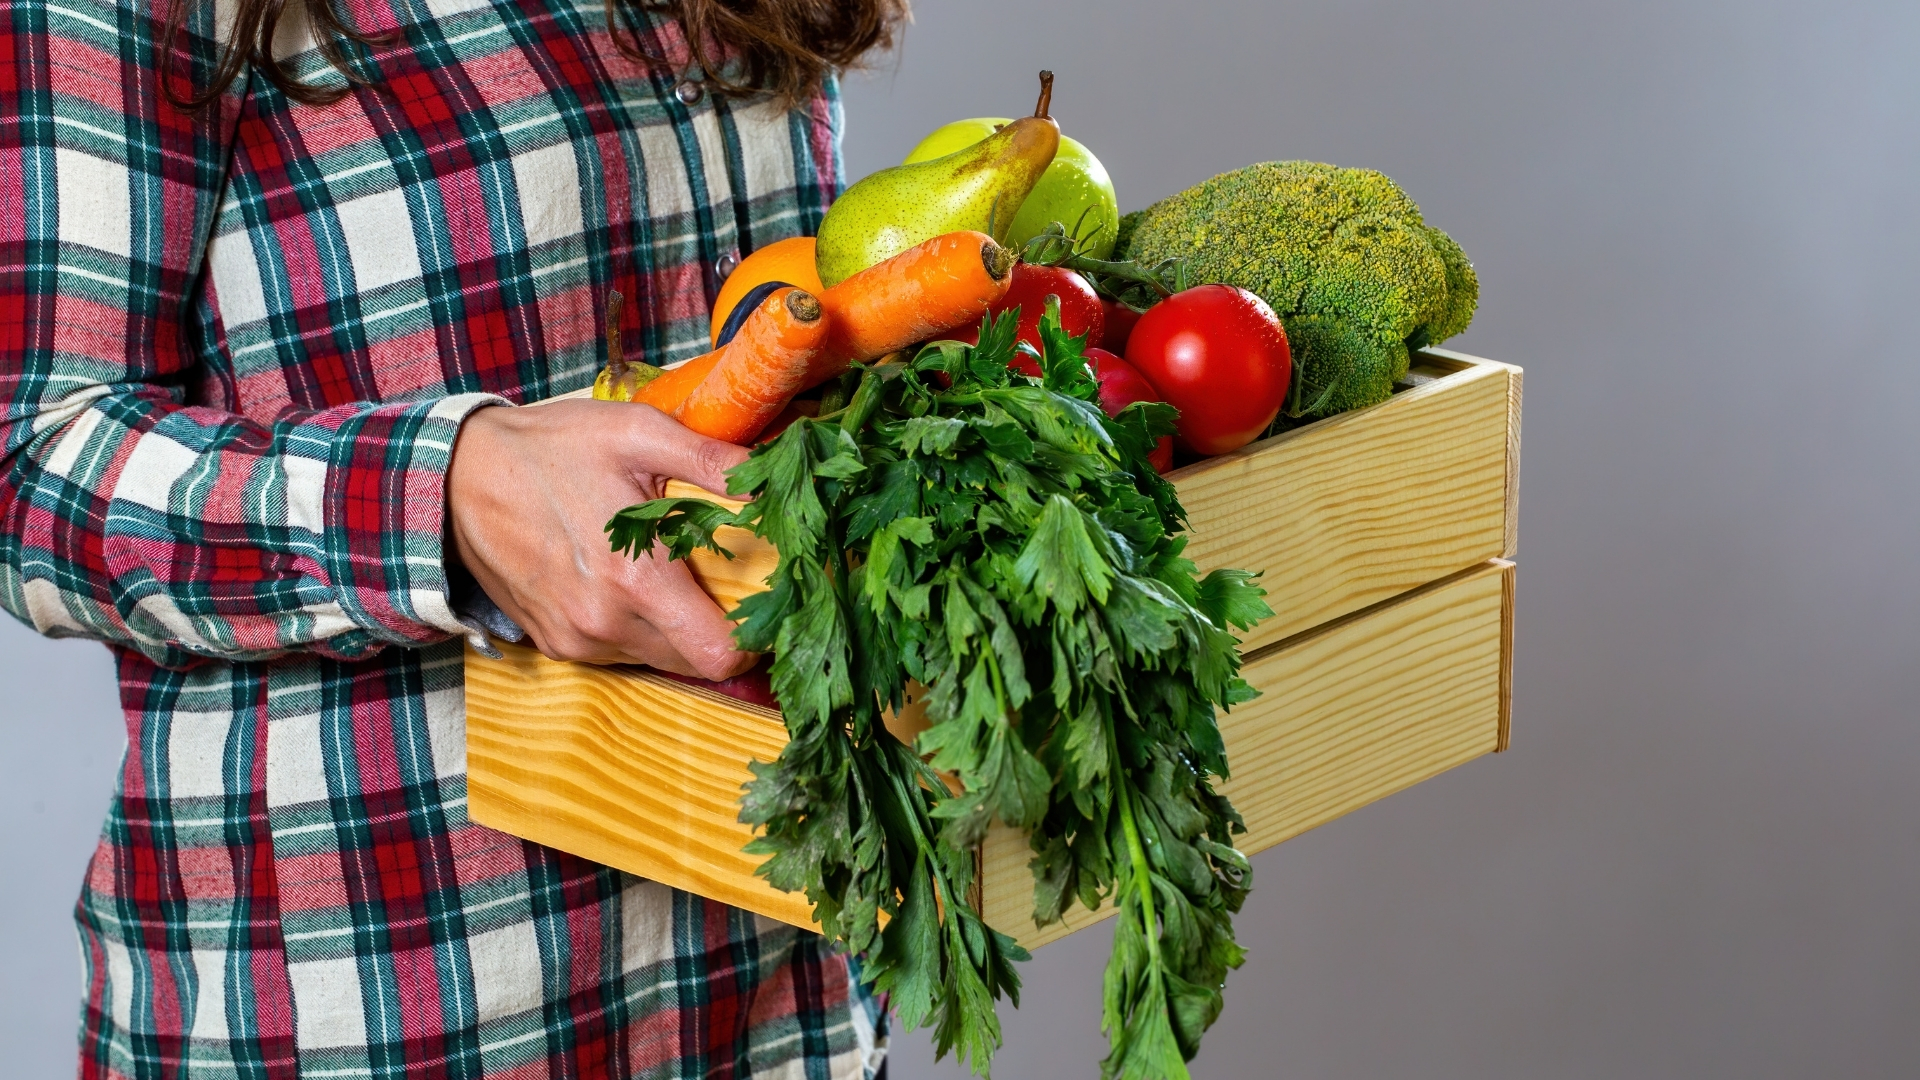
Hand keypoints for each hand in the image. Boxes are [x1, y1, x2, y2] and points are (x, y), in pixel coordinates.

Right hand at [446, 400, 754, 679]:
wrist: (457, 477)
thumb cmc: (552, 450)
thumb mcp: (638, 434)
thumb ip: (713, 461)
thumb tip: (773, 481)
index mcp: (637, 580)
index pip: (721, 654)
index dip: (753, 636)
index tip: (760, 602)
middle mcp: (606, 624)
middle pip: (695, 663)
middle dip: (719, 628)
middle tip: (722, 579)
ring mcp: (576, 640)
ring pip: (658, 660)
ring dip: (676, 629)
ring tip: (667, 572)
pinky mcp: (554, 644)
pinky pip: (618, 653)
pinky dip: (636, 628)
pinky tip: (624, 580)